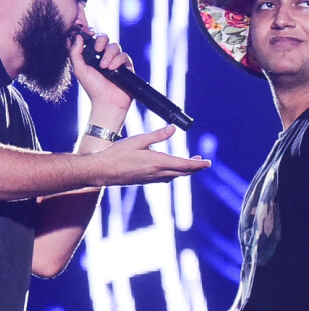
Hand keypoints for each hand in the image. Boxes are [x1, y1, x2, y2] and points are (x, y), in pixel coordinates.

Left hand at [69, 33, 132, 110]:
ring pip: (115, 46)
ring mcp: (115, 60)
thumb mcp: (79, 70)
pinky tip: (112, 69)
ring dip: (109, 55)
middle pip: (105, 38)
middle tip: (98, 49)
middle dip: (102, 41)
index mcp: (92, 55)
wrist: (107, 101)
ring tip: (105, 67)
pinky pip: (124, 55)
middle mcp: (104, 56)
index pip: (94, 38)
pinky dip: (118, 60)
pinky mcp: (126, 66)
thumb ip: (75, 53)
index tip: (90, 34)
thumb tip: (76, 36)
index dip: (92, 33)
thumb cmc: (92, 87)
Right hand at [95, 125, 210, 185]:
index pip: (184, 164)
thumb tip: (173, 129)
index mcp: (158, 162)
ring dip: (184, 171)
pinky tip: (170, 169)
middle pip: (182, 172)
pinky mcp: (145, 181)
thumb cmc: (118, 154)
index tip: (208, 162)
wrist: (103, 170)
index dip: (198, 164)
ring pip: (174, 176)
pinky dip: (173, 173)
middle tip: (203, 162)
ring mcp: (151, 179)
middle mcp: (157, 173)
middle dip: (194, 167)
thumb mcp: (138, 140)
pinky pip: (165, 178)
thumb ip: (157, 135)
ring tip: (189, 164)